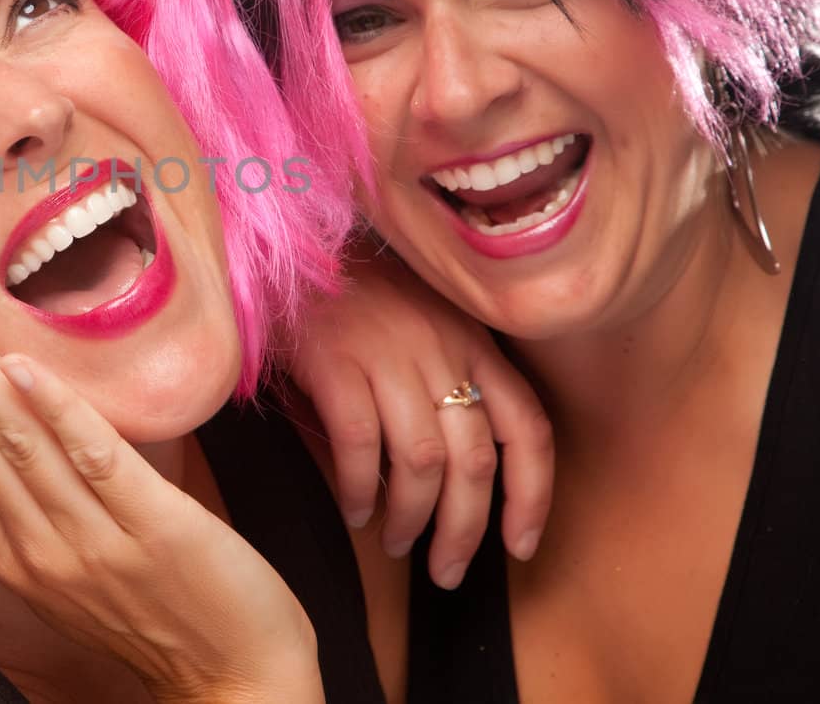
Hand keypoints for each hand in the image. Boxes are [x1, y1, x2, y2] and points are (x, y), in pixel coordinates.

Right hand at [0, 281, 323, 703]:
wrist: (239, 685)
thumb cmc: (162, 619)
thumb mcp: (79, 574)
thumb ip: (41, 513)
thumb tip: (16, 433)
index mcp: (19, 556)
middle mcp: (39, 549)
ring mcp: (94, 540)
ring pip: (16, 441)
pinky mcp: (154, 528)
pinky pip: (96, 460)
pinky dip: (58, 411)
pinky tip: (24, 365)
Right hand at [290, 248, 553, 587]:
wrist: (286, 246)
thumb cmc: (353, 296)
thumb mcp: (421, 327)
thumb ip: (444, 384)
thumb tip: (451, 479)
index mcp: (473, 341)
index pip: (528, 428)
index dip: (533, 495)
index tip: (520, 545)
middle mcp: (441, 348)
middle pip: (475, 460)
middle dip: (465, 530)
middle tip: (446, 572)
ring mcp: (389, 353)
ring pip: (423, 461)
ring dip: (412, 518)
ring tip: (394, 542)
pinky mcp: (335, 361)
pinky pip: (361, 443)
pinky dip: (361, 488)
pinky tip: (354, 510)